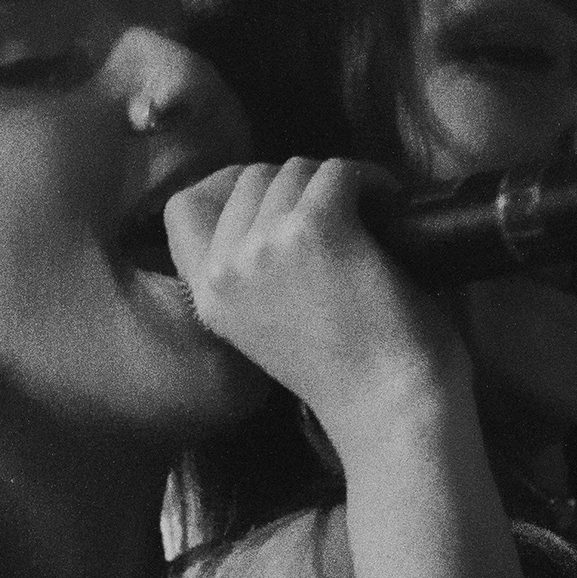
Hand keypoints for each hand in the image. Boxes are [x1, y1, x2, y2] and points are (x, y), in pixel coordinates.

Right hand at [160, 157, 454, 441]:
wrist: (393, 408)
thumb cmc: (350, 375)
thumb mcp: (264, 327)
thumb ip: (249, 275)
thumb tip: (272, 206)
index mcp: (206, 298)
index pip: (183, 208)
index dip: (230, 189)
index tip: (276, 197)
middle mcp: (225, 269)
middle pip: (252, 179)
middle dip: (298, 184)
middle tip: (341, 209)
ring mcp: (266, 245)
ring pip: (296, 169)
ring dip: (337, 182)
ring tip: (371, 211)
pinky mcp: (316, 228)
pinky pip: (339, 171)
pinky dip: (371, 179)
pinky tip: (389, 204)